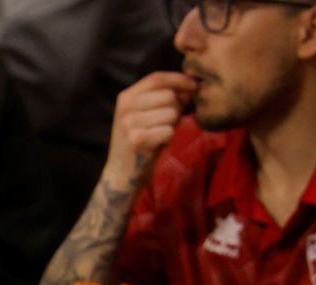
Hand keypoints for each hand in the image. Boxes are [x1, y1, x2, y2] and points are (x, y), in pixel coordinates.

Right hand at [102, 71, 195, 187]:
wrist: (121, 175)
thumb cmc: (139, 143)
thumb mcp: (145, 115)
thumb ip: (163, 99)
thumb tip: (191, 86)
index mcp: (126, 97)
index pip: (157, 78)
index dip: (179, 80)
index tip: (194, 85)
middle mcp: (126, 107)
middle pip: (168, 95)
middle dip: (176, 108)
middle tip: (168, 123)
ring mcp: (130, 124)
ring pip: (171, 113)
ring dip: (172, 125)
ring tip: (160, 135)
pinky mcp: (138, 140)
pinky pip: (169, 131)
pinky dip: (168, 139)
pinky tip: (158, 145)